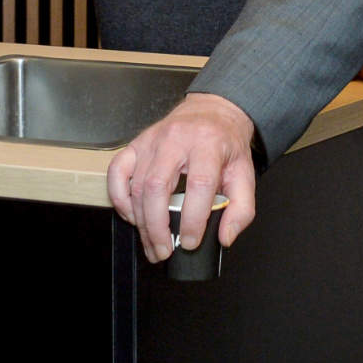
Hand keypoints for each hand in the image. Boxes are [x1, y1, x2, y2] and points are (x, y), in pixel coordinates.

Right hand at [107, 93, 258, 263]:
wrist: (213, 111)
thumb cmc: (226, 143)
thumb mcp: (245, 173)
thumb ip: (241, 209)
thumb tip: (224, 236)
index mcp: (207, 144)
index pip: (198, 185)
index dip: (192, 219)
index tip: (191, 242)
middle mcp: (176, 139)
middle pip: (157, 187)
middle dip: (157, 227)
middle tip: (164, 251)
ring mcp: (152, 141)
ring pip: (137, 185)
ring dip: (141, 221)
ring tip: (152, 243)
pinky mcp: (137, 143)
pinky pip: (117, 172)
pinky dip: (119, 198)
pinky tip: (132, 216)